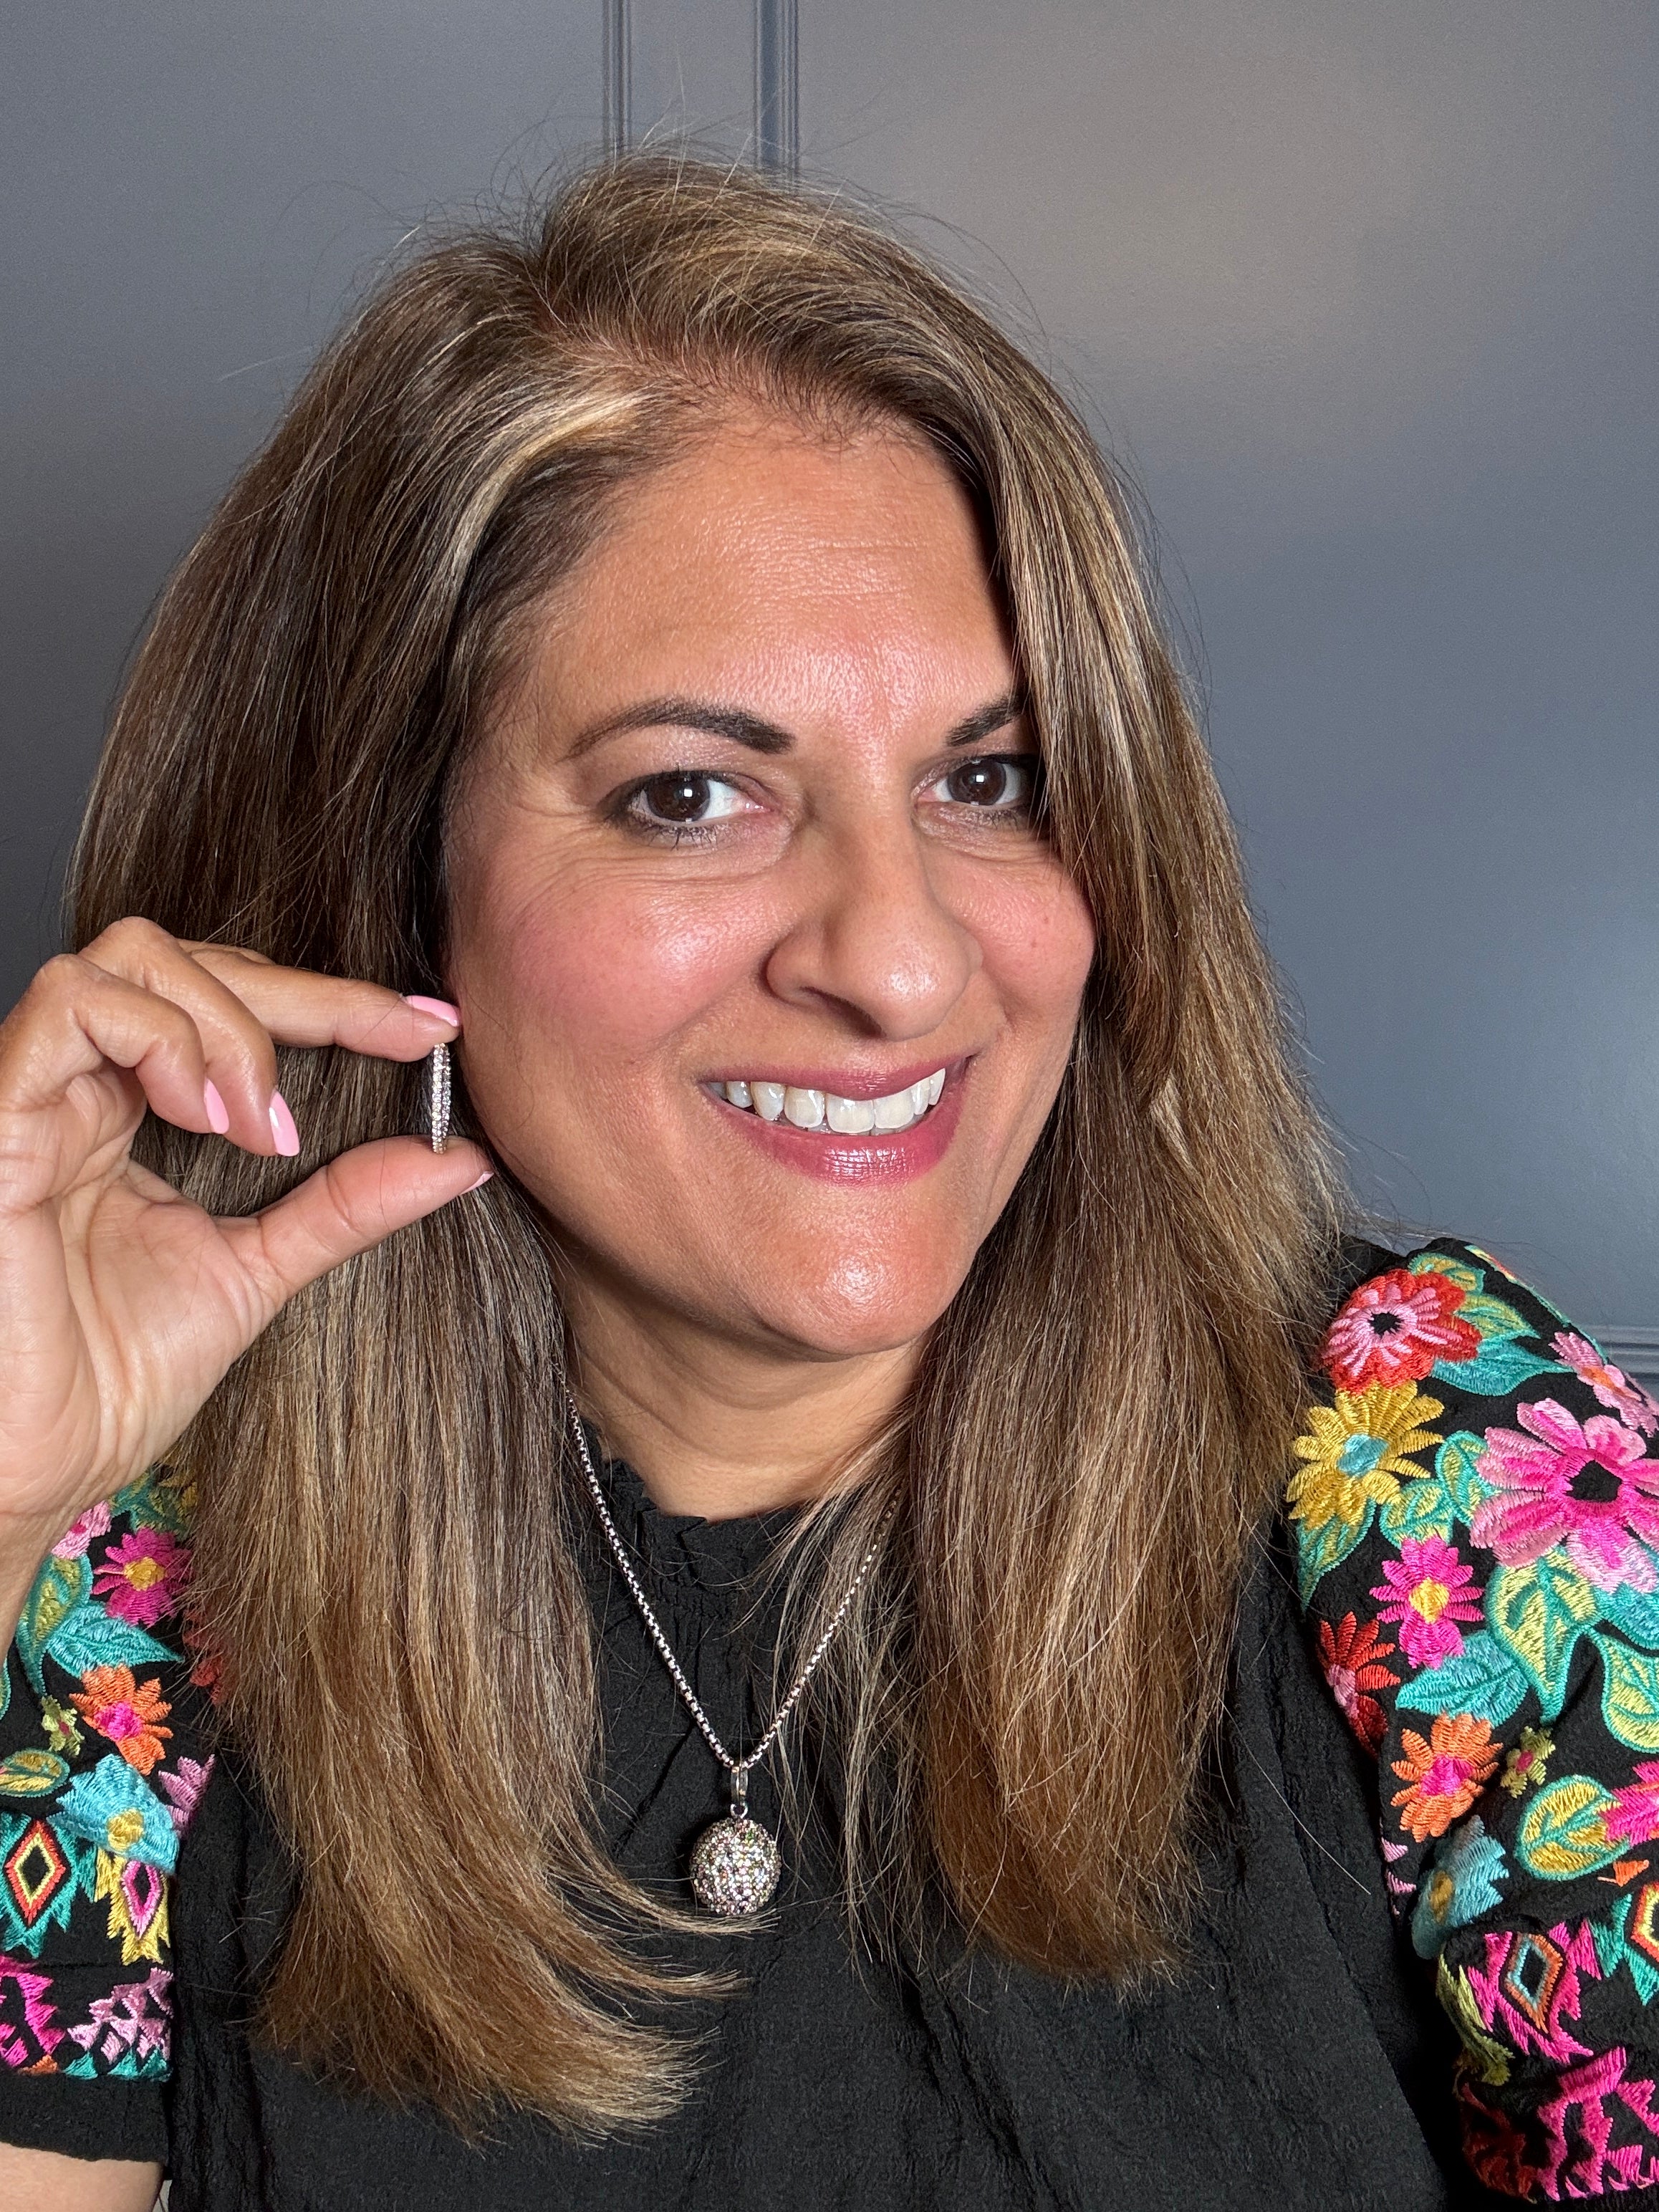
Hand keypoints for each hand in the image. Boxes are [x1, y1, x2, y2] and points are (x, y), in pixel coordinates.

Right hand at [0, 917, 489, 1603]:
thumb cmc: (108, 1380)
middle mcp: (77, 1087)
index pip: (229, 1002)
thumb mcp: (257, 1272)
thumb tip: (460, 1158)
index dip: (336, 998)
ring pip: (129, 956)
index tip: (432, 1024)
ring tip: (262, 1122)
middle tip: (391, 1039)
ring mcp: (32, 1094)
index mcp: (127, 1112)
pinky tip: (208, 1115)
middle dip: (306, 992)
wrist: (34, 1468)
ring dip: (227, 1022)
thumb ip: (345, 1205)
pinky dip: (163, 1038)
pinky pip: (69, 1005)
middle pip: (185, 956)